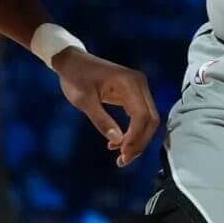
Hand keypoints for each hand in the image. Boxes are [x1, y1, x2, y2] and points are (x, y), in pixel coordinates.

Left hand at [52, 49, 161, 166]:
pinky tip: (118, 143)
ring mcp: (139, 88)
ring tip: (120, 156)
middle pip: (151, 119)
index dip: (135, 138)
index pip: (142, 115)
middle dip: (139, 143)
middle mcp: (139, 84)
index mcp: (129, 83)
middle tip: (123, 161)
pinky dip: (133, 131)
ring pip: (148, 120)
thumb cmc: (76, 78)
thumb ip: (101, 120)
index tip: (122, 154)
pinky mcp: (134, 93)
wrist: (73, 61)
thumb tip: (118, 141)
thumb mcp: (84, 101)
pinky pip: (141, 116)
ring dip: (137, 140)